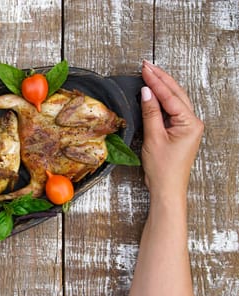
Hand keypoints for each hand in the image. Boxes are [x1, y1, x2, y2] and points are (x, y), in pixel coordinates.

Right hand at [140, 60, 203, 199]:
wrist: (167, 188)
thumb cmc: (163, 168)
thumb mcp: (154, 137)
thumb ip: (151, 113)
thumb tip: (147, 92)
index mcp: (190, 123)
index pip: (171, 96)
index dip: (156, 82)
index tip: (145, 70)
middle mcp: (192, 122)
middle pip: (176, 94)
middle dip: (161, 78)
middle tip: (147, 66)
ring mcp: (187, 126)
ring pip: (175, 100)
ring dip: (162, 86)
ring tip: (150, 74)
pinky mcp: (180, 131)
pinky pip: (171, 110)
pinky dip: (162, 99)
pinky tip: (153, 93)